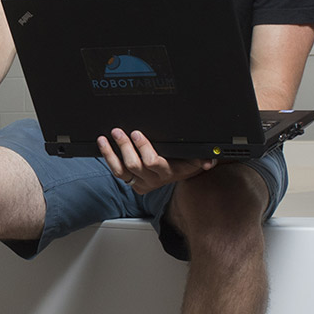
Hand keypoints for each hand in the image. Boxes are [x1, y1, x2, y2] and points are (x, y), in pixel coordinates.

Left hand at [97, 128, 212, 194]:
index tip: (137, 133)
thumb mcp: (194, 160)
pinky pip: (117, 172)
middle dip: (125, 146)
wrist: (177, 175)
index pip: (153, 162)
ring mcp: (140, 182)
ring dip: (112, 153)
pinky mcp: (131, 182)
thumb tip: (209, 161)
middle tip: (119, 131)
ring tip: (106, 138)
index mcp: (168, 171)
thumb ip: (203, 158)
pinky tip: (104, 145)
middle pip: (135, 164)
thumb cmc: (184, 162)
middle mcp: (153, 179)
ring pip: (122, 170)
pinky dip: (108, 157)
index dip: (143, 148)